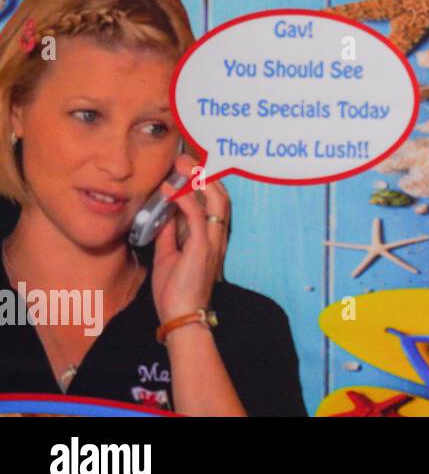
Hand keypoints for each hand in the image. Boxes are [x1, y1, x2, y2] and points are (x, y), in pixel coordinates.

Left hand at [152, 154, 228, 324]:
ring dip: (199, 179)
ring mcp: (212, 242)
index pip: (215, 203)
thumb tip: (163, 214)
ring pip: (216, 201)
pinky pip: (198, 216)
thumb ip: (168, 234)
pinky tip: (171, 188)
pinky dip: (185, 199)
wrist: (181, 317)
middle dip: (206, 174)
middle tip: (187, 156)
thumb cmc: (176, 292)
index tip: (190, 165)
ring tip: (182, 163)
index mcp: (211, 239)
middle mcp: (217, 237)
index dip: (206, 182)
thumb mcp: (169, 256)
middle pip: (221, 196)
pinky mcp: (202, 247)